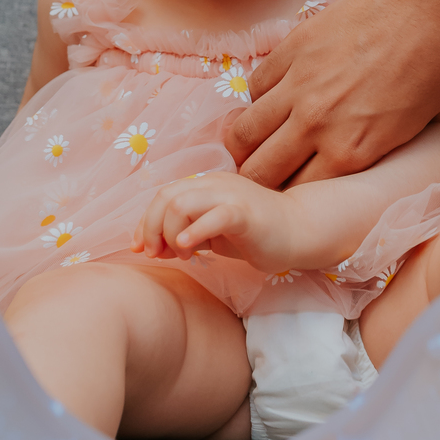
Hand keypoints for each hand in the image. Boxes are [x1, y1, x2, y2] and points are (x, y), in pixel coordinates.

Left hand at [132, 172, 301, 274]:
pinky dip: (194, 232)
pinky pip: (213, 217)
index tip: (140, 248)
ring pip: (181, 203)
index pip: (162, 196)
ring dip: (170, 233)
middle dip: (151, 228)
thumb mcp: (212, 234)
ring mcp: (229, 196)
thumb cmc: (256, 234)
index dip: (145, 222)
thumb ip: (184, 235)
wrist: (299, 231)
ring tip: (183, 255)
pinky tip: (188, 249)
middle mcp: (213, 184)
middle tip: (154, 254)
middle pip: (165, 197)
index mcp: (204, 186)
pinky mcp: (245, 213)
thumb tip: (154, 249)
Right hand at [225, 0, 439, 187]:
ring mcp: (300, 84)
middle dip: (256, 180)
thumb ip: (359, 150)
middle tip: (259, 175)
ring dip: (244, 143)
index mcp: (350, 153)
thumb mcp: (405, 131)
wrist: (438, 6)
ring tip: (251, 143)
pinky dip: (259, 97)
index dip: (288, 197)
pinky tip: (272, 97)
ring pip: (244, 131)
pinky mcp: (293, 47)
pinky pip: (256, 84)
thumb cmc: (439, 70)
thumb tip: (329, 159)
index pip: (297, 194)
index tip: (285, 193)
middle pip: (259, 171)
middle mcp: (316, 124)